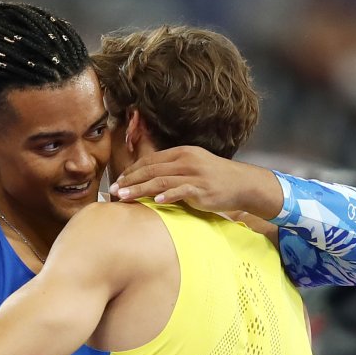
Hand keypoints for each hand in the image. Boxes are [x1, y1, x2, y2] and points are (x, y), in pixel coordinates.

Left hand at [109, 146, 283, 219]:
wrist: (241, 184)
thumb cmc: (215, 178)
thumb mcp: (193, 166)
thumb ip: (173, 170)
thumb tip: (150, 180)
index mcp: (182, 153)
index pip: (150, 161)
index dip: (132, 171)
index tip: (118, 181)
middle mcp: (186, 160)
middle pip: (151, 170)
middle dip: (130, 180)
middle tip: (113, 191)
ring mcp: (194, 175)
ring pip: (161, 181)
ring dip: (140, 189)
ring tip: (124, 197)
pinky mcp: (201, 189)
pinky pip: (181, 191)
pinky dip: (167, 196)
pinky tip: (155, 201)